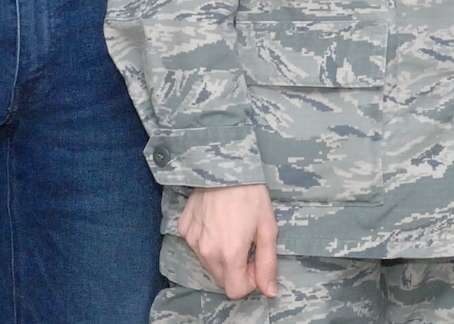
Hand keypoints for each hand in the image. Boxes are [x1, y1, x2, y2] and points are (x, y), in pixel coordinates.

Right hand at [180, 184, 278, 299]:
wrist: (224, 164)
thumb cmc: (250, 194)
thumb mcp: (267, 228)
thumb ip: (267, 263)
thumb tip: (269, 290)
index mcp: (230, 254)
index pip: (235, 290)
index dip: (249, 280)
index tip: (255, 260)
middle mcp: (207, 252)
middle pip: (222, 279)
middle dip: (236, 269)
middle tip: (246, 243)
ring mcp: (192, 240)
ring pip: (208, 264)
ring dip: (222, 256)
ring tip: (232, 229)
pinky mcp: (183, 228)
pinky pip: (197, 246)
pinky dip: (208, 241)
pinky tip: (217, 221)